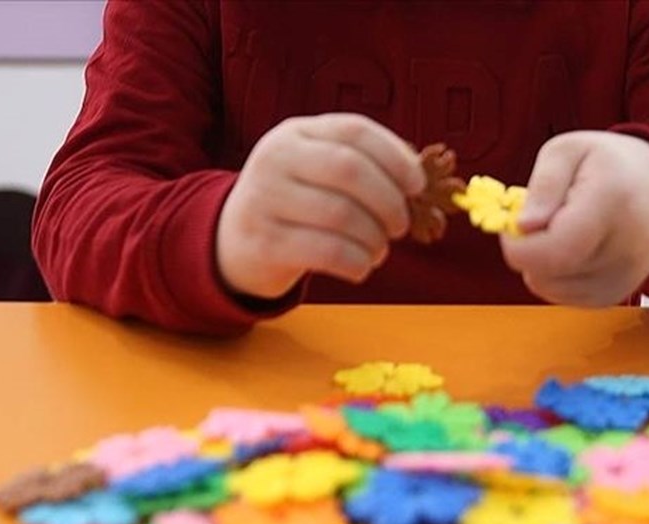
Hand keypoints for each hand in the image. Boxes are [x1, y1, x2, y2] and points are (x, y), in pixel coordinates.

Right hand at [217, 113, 424, 298]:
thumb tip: (416, 178)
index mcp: (296, 132)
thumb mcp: (316, 170)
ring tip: (379, 249)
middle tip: (400, 225)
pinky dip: (357, 263)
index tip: (417, 185)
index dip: (395, 157)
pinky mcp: (264, 242)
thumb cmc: (294, 203)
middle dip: (389, 201)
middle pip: (350, 170)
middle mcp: (276, 158)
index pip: (355, 131)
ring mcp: (265, 199)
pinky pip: (327, 252)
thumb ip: (361, 164)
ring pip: (342, 215)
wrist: (231, 240)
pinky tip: (360, 267)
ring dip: (375, 239)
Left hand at [502, 132, 648, 306]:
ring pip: (547, 287)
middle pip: (544, 273)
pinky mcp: (613, 296)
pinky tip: (574, 248)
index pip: (551, 252)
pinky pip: (561, 295)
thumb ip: (543, 185)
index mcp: (610, 205)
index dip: (517, 245)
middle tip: (543, 218)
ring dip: (540, 262)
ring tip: (564, 230)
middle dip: (527, 248)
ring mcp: (620, 280)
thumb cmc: (611, 166)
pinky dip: (555, 274)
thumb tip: (523, 227)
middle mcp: (622, 251)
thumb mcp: (570, 151)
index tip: (513, 222)